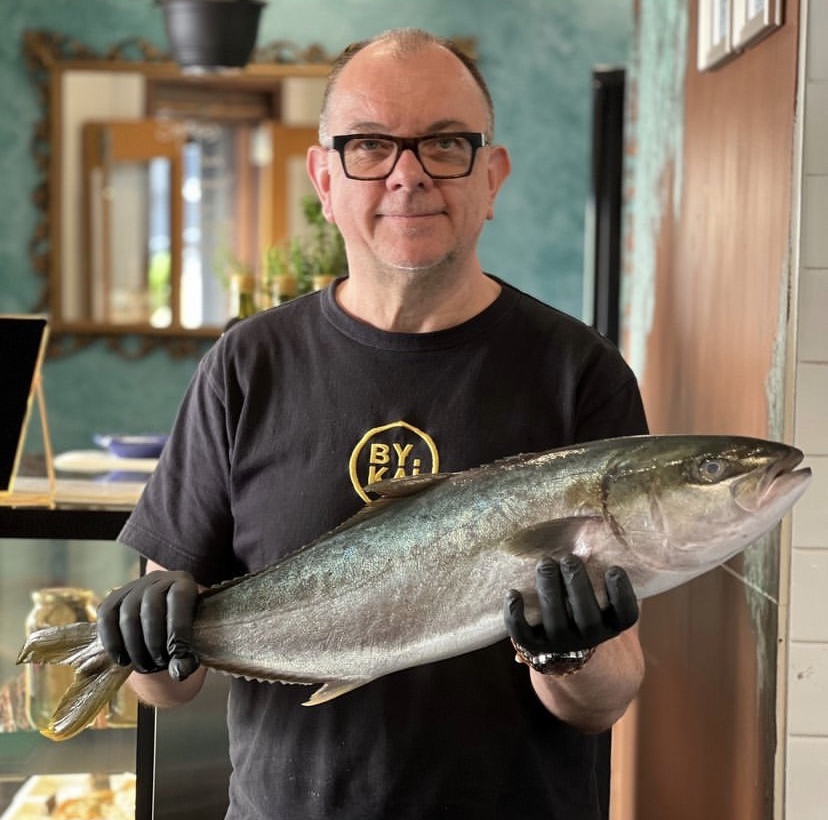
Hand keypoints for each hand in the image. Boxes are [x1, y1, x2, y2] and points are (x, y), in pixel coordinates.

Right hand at [97, 570, 199, 680]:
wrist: (162, 620)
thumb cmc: (181, 631)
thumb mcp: (191, 638)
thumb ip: (188, 656)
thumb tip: (179, 672)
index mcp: (183, 582)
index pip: (179, 599)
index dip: (179, 628)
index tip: (178, 656)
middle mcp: (158, 579)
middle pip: (151, 608)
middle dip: (154, 643)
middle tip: (159, 664)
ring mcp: (133, 586)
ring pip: (128, 615)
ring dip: (135, 647)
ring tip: (145, 666)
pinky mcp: (113, 598)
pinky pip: (106, 617)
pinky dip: (113, 643)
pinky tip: (123, 660)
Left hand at [504, 555, 638, 666]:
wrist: (566, 646)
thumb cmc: (587, 601)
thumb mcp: (604, 591)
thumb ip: (608, 569)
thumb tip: (604, 523)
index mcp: (613, 624)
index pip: (626, 614)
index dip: (622, 592)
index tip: (614, 568)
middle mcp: (590, 637)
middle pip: (587, 617)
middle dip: (577, 584)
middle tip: (569, 558)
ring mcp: (561, 643)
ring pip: (556, 622)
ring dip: (550, 590)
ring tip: (545, 563)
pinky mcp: (534, 645)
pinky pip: (523, 634)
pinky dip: (516, 614)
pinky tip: (513, 592)